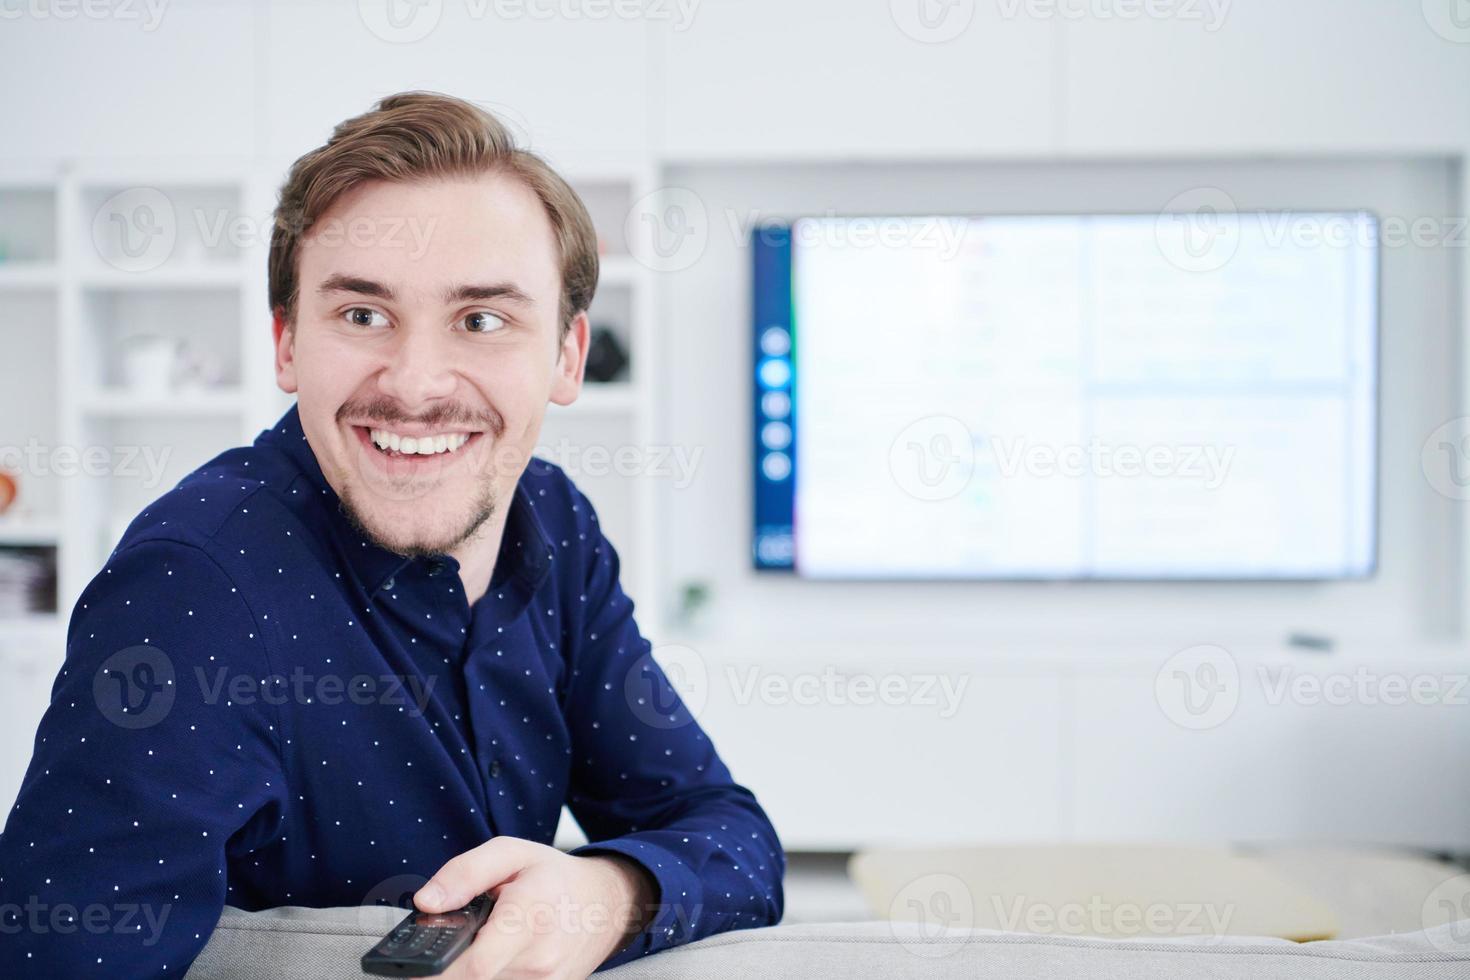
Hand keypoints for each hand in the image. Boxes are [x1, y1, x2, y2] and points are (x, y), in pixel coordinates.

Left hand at [414, 836, 656, 978]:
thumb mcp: (510, 854)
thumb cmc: (556, 878)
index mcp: (529, 917)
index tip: (410, 967)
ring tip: (483, 943)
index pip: (473, 967)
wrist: (609, 904)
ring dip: (472, 970)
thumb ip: (463, 873)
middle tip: (449, 945)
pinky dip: (490, 974)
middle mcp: (540, 960)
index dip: (434, 972)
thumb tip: (426, 902)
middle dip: (450, 966)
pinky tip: (495, 957)